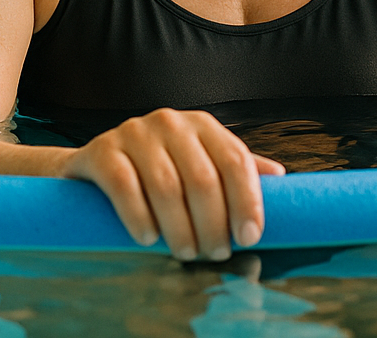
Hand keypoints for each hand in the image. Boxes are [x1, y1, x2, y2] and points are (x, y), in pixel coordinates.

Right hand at [61, 108, 285, 260]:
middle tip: (216, 254)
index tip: (250, 237)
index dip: (247, 201)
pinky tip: (148, 239)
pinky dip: (138, 216)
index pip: (236, 161)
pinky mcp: (102, 150)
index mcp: (203, 126)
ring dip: (179, 228)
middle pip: (202, 179)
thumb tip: (280, 178)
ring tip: (186, 253)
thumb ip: (236, 170)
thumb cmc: (161, 169)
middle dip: (213, 224)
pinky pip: (123, 186)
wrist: (96, 164)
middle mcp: (172, 123)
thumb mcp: (201, 163)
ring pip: (165, 186)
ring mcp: (135, 133)